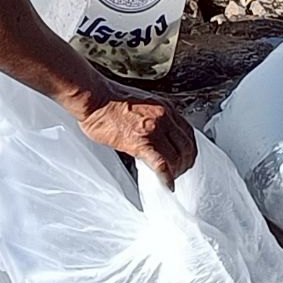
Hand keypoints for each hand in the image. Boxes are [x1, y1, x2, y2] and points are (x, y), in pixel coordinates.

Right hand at [77, 86, 197, 185]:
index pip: (188, 132)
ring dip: (177, 171)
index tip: (184, 156)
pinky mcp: (140, 143)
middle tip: (180, 171)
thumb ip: (153, 116)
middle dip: (186, 162)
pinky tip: (167, 184)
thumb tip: (155, 133)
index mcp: (165, 108)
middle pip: (187, 146)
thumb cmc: (110, 99)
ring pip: (177, 157)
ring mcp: (154, 130)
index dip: (188, 148)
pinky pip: (161, 164)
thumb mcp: (142, 103)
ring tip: (171, 179)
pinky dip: (167, 177)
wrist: (94, 98)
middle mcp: (164, 118)